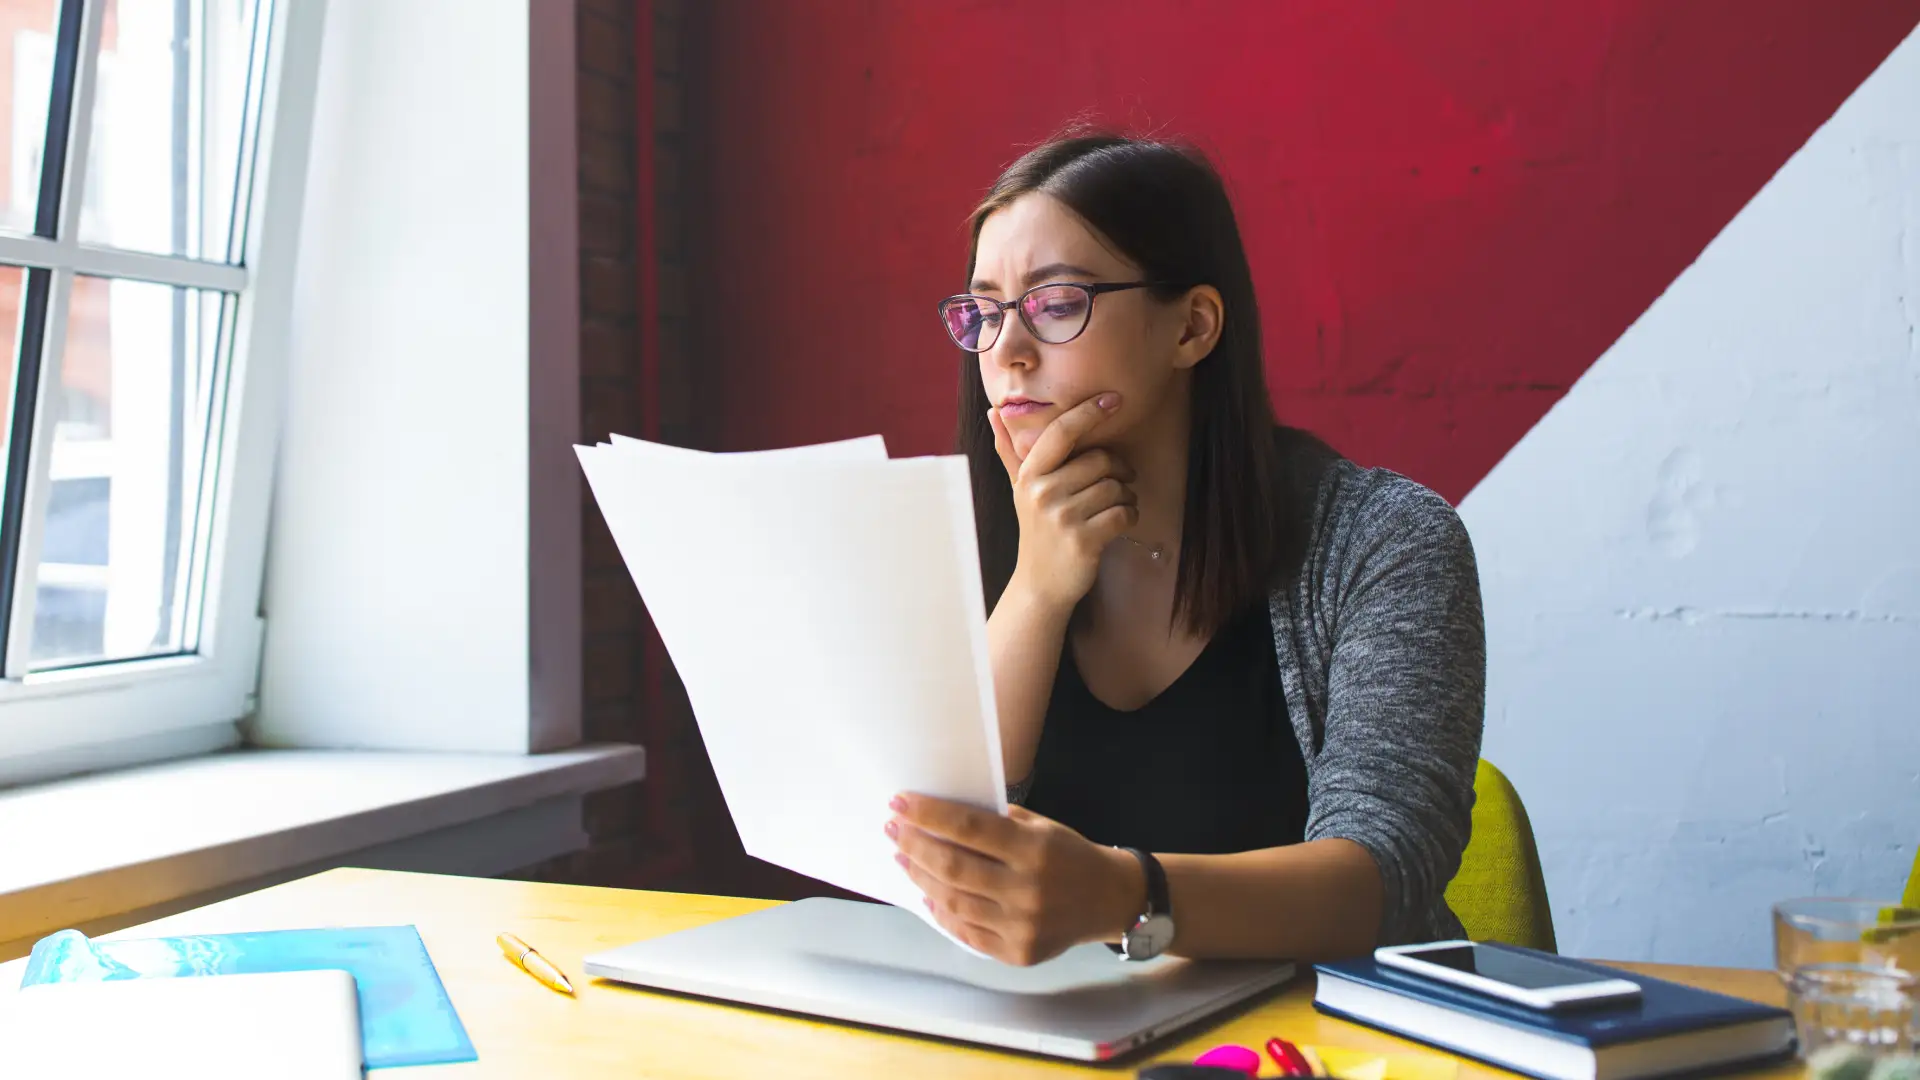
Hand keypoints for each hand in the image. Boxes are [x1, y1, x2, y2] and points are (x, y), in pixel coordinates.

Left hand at [886, 792, 1143, 965]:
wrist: (1109, 899)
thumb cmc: (1068, 854)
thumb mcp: (1041, 827)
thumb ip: (996, 823)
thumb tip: (939, 817)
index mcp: (1034, 849)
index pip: (968, 828)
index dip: (928, 815)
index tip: (899, 802)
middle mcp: (1027, 889)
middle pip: (953, 867)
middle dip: (915, 845)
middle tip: (893, 830)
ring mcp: (1022, 925)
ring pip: (953, 901)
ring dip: (921, 878)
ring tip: (905, 858)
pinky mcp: (1018, 952)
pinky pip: (966, 932)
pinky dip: (942, 913)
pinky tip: (928, 894)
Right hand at [988, 393, 1138, 611]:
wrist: (1040, 584)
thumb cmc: (1036, 530)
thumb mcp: (1020, 489)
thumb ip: (1010, 450)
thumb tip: (993, 412)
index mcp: (1030, 474)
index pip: (1062, 432)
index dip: (1089, 411)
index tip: (1114, 398)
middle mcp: (1042, 493)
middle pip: (1100, 460)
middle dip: (1119, 469)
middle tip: (1120, 480)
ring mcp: (1062, 518)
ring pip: (1116, 487)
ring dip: (1127, 495)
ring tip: (1117, 504)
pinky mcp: (1084, 541)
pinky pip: (1123, 514)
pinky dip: (1130, 516)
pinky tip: (1121, 522)